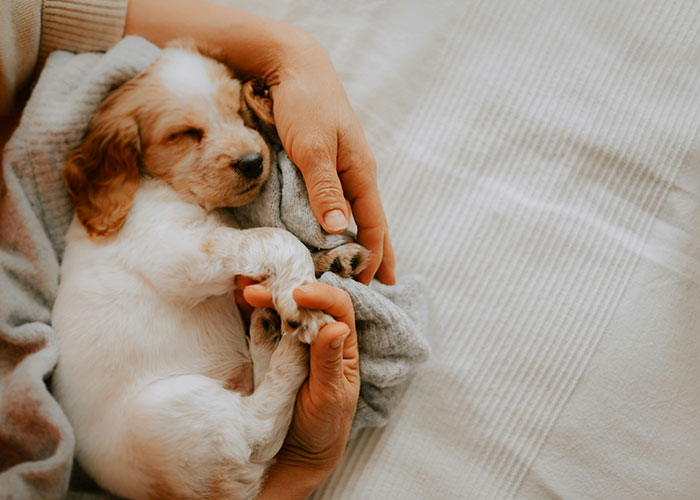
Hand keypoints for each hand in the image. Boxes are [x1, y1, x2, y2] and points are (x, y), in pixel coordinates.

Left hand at [125, 0, 395, 285]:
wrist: (294, 65)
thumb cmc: (304, 102)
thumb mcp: (312, 146)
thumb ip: (324, 188)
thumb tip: (339, 231)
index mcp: (360, 172)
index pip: (374, 224)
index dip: (373, 256)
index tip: (368, 287)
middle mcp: (356, 174)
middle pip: (373, 223)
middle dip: (378, 255)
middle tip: (381, 288)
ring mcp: (343, 169)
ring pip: (357, 214)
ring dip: (360, 242)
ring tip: (363, 268)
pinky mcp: (326, 164)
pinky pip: (340, 202)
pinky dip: (342, 224)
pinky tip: (338, 234)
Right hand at [238, 280, 359, 498]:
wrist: (295, 456)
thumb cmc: (323, 427)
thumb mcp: (330, 397)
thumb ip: (328, 363)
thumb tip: (336, 326)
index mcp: (341, 343)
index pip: (338, 306)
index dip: (321, 294)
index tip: (299, 294)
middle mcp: (318, 335)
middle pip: (305, 299)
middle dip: (282, 289)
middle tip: (254, 289)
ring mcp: (291, 341)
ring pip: (281, 306)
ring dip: (263, 293)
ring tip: (242, 285)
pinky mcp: (268, 349)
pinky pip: (261, 322)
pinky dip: (248, 308)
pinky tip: (237, 297)